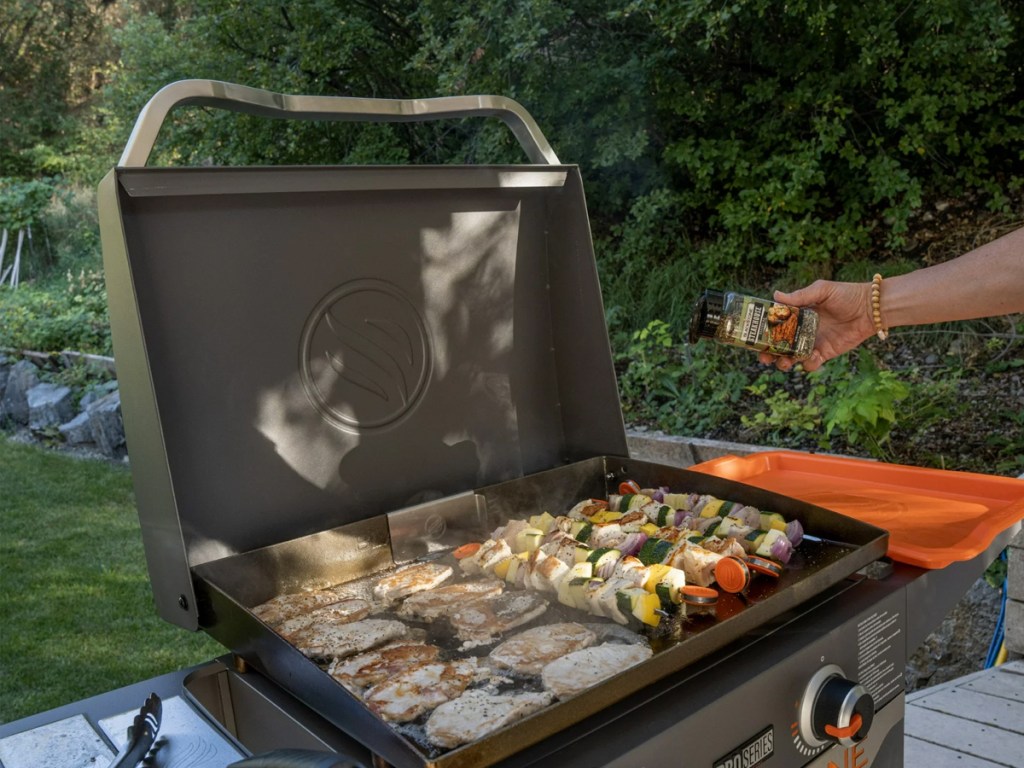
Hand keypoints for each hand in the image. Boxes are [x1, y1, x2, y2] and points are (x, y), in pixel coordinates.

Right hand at [758, 280, 875, 371]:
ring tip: (784, 362)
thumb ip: (800, 296)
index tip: (755, 336)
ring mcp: (813, 342)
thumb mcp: (822, 290)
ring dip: (784, 362)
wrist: (871, 309)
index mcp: (798, 314)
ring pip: (791, 357)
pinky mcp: (825, 352)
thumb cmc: (847, 295)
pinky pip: (811, 363)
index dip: (763, 332)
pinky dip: (807, 364)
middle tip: (764, 356)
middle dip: (769, 353)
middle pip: (779, 345)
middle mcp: (802, 330)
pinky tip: (810, 358)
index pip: (775, 324)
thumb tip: (775, 295)